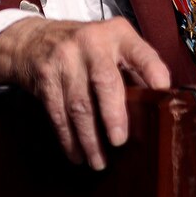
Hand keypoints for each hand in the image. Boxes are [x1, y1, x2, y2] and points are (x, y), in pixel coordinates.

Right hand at [0, 17, 171, 169]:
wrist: (32, 39)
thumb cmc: (85, 50)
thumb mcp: (111, 47)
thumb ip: (132, 71)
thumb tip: (155, 109)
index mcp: (118, 35)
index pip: (140, 52)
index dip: (152, 70)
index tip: (162, 91)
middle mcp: (92, 43)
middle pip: (104, 81)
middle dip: (113, 115)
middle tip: (119, 141)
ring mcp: (65, 58)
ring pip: (79, 104)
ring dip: (89, 138)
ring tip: (98, 161)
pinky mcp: (45, 76)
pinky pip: (57, 113)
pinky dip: (68, 138)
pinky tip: (77, 154)